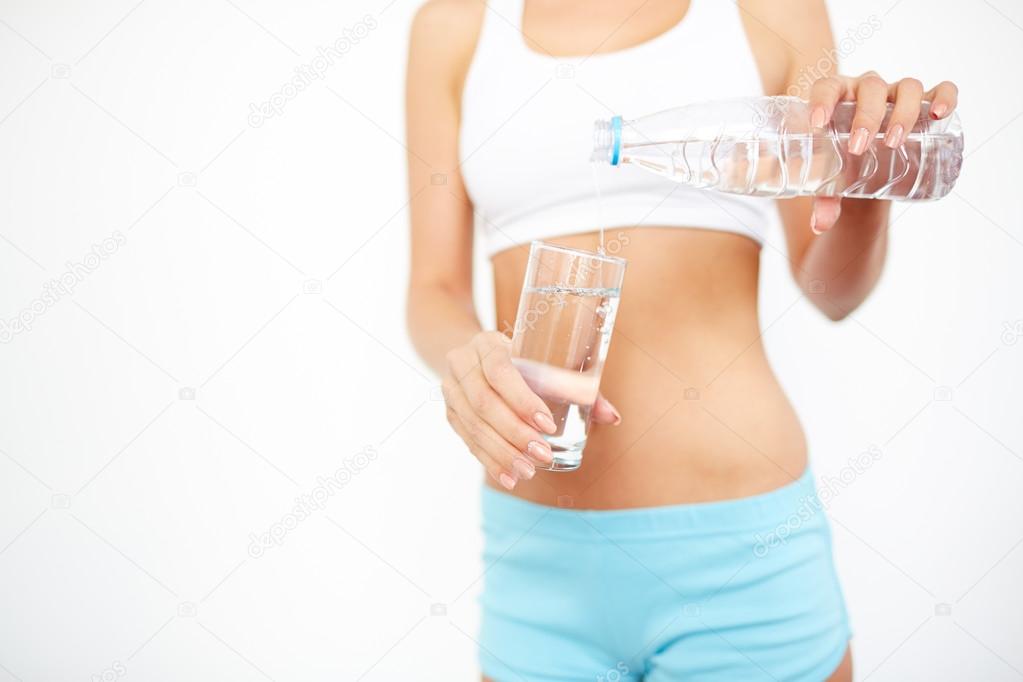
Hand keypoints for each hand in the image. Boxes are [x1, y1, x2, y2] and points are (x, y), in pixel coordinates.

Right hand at [441, 331, 620, 489]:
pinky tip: (509, 477)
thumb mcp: (542, 358)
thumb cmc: (520, 357)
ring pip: (474, 426)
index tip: (547, 423)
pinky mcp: (450, 413)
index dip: (521, 399)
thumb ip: (577, 385)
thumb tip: (612, 417)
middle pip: (484, 403)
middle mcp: (463, 364)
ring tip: (529, 470)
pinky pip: (467, 441)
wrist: (474, 354)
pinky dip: (490, 461)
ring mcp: (452, 390)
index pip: (500, 371)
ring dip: (503, 452)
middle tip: (543, 454)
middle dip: (515, 433)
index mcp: (488, 343)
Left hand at [807, 72, 958, 233]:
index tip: (818, 122)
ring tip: (894, 142)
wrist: (870, 166)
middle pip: (871, 88)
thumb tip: (820, 225)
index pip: (828, 87)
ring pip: (907, 88)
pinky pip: (941, 90)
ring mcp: (898, 95)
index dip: (822, 99)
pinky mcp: (926, 104)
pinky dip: (945, 96)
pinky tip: (940, 113)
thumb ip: (823, 199)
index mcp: (837, 98)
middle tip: (859, 147)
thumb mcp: (831, 179)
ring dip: (903, 112)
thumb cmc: (843, 163)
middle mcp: (868, 90)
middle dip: (866, 116)